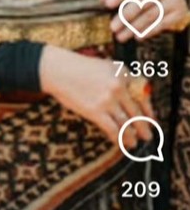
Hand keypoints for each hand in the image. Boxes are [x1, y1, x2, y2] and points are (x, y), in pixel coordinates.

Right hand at [40, 45, 154, 149]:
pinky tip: (121, 144)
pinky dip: (119, 139)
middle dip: (144, 127)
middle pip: (137, 112)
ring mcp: (108, 99)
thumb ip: (120, 78)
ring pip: (127, 124)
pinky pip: (113, 130)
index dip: (149, 110)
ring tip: (134, 142)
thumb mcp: (104, 66)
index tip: (151, 119)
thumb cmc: (79, 67)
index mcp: (122, 72)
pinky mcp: (96, 111)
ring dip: (132, 136)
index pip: (143, 95)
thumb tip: (134, 97)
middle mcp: (118, 86)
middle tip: (148, 136)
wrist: (58, 69)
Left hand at [99, 0, 187, 41]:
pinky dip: (148, 31)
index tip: (108, 4)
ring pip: (151, 15)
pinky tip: (137, 36)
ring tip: (122, 35)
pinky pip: (162, 24)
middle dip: (125, 16)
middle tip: (113, 27)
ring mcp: (174, 0)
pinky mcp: (179, 13)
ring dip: (134, 27)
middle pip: (142, 2)